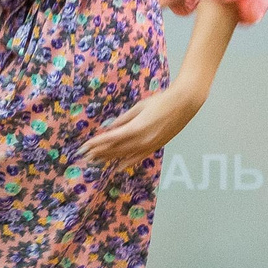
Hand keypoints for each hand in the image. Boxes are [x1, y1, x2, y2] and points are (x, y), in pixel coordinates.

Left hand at [82, 83, 205, 165]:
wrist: (184, 104)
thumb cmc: (161, 101)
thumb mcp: (139, 107)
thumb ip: (124, 119)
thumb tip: (110, 128)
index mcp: (135, 128)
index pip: (110, 139)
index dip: (96, 144)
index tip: (84, 147)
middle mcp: (141, 141)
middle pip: (115, 150)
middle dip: (98, 153)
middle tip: (84, 156)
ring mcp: (149, 146)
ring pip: (124, 155)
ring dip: (108, 158)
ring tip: (95, 161)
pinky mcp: (155, 147)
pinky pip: (138, 158)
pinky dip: (126, 162)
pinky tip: (117, 167)